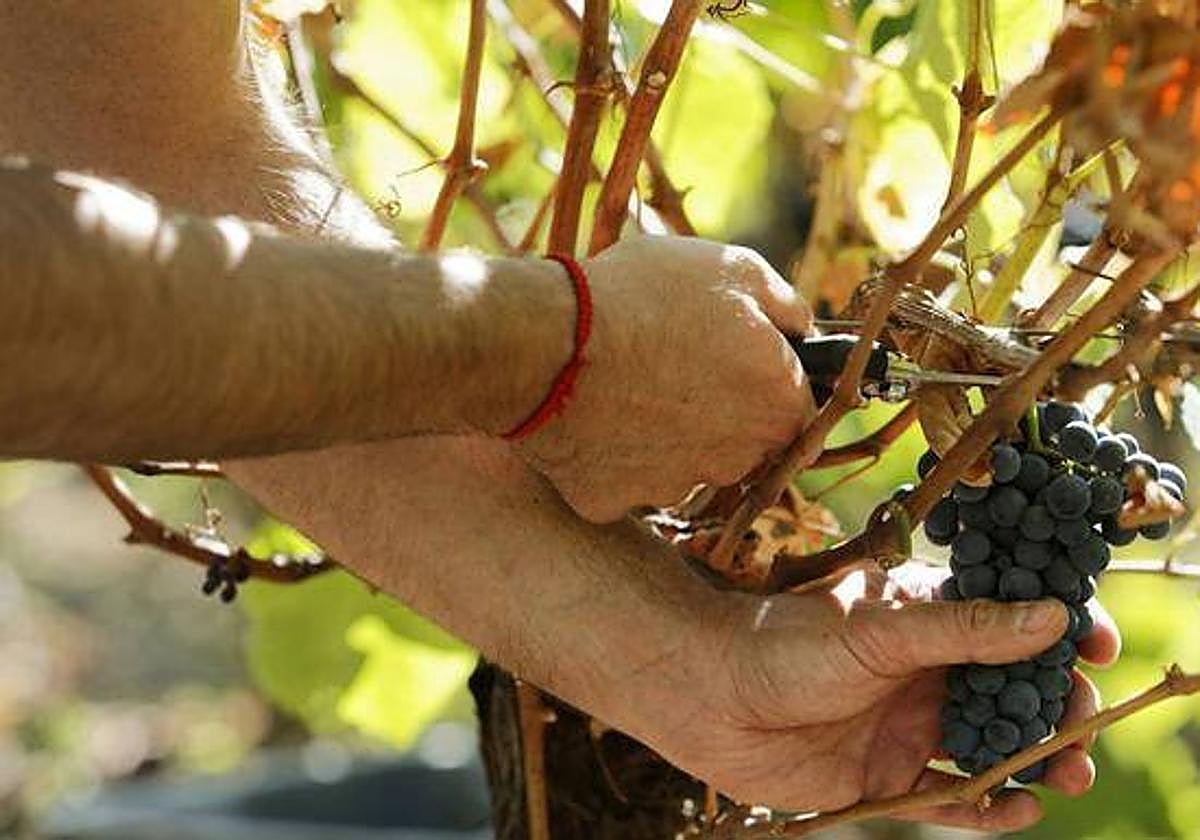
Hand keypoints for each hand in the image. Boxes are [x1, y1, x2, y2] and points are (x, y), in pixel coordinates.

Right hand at [516, 235, 815, 522]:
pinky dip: (610, 451)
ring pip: (680, 463)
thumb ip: (783, 304)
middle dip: (717, 409)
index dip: (764, 377)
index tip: (732, 356)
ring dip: (664, 433)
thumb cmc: (643, 296)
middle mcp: (737, 460)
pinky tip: (590, 412)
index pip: (796, 405)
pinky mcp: (614, 501)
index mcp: (779, 405)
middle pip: (741, 442)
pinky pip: (619, 477)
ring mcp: (673, 487)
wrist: (547, 342)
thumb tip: (800, 327)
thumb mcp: (730, 268)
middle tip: (671, 362)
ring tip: (624, 382)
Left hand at [614, 567, 1119, 831]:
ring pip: (991, 746)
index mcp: (925, 619)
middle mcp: (923, 672)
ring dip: (1036, 759)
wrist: (706, 693)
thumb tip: (1054, 615)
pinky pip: (951, 795)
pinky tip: (1019, 808)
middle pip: (1012, 692)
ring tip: (1070, 773)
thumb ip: (964, 628)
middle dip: (1057, 706)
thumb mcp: (879, 627)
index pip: (1010, 621)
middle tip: (1085, 723)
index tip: (1097, 644)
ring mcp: (906, 725)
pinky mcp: (885, 776)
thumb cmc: (784, 642)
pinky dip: (989, 805)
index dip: (1058, 631)